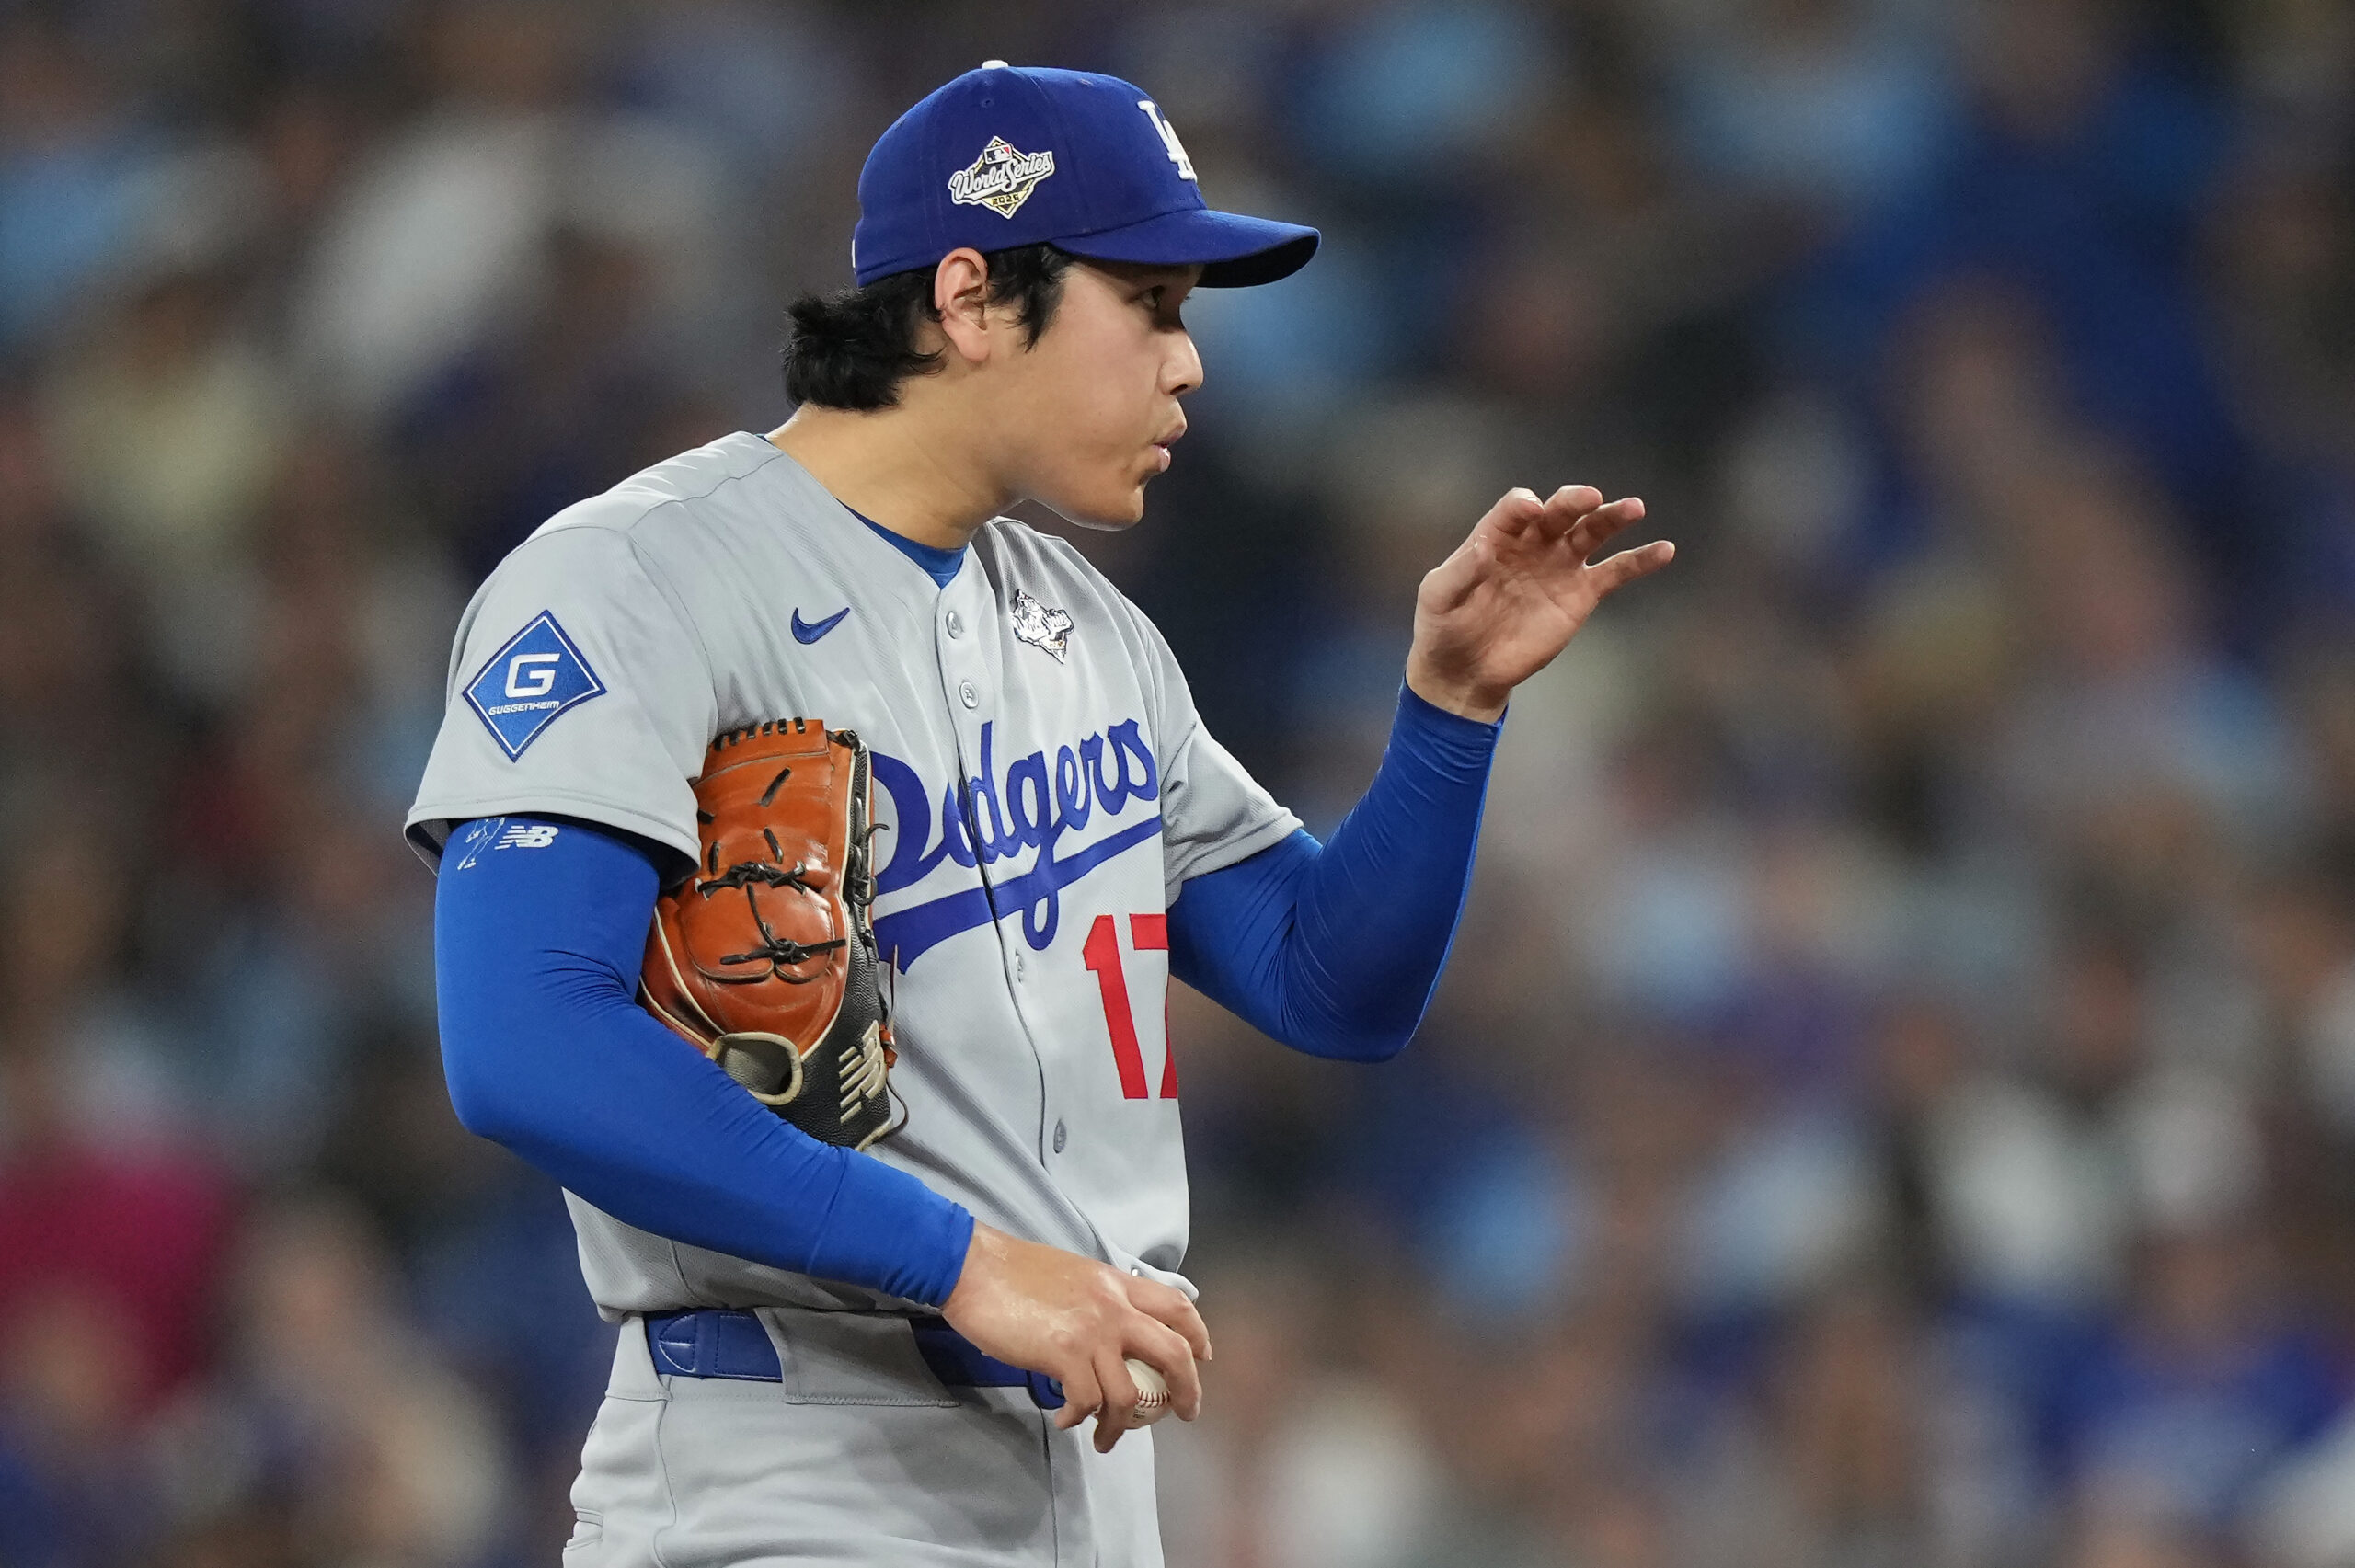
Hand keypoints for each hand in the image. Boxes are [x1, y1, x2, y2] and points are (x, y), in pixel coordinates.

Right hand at [940, 1223, 1209, 1451]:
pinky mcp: (1063, 1355)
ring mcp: (1092, 1332)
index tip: (1202, 1358)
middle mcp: (1114, 1307)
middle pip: (1174, 1352)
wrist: (974, 1268)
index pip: (1177, 1307)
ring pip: (1129, 1393)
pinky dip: (1079, 1418)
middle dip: (1187, 1389)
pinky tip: (1065, 1420)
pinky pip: (1086, 1401)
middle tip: (1183, 1413)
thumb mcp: (1076, 1274)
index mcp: (1118, 1283)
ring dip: (1121, 1424)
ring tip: (1105, 1437)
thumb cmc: (1016, 1271)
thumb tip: (1111, 1329)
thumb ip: (1101, 1298)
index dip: (1197, 1335)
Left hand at [1404, 485, 1672, 721]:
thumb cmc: (1444, 625)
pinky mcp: (1581, 594)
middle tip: (1590, 497)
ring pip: (1592, 532)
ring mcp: (1560, 565)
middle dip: (1573, 501)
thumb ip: (1461, 571)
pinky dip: (1640, 560)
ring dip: (1612, 517)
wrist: (1466, 668)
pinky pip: (1616, 571)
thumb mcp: (1440, 596)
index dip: (1522, 506)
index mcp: (1497, 535)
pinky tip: (1664, 550)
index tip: (1530, 509)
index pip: (1515, 509)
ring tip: (1634, 507)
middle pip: (1559, 512)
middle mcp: (1533, 542)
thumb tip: (1484, 549)